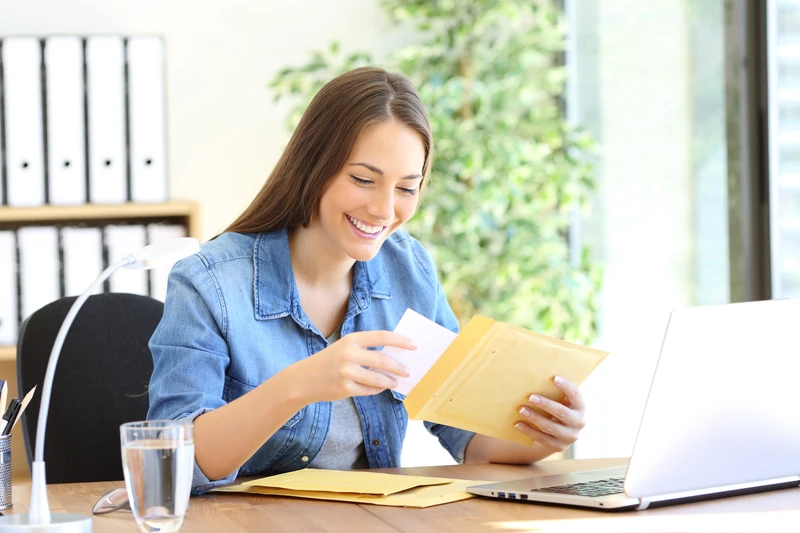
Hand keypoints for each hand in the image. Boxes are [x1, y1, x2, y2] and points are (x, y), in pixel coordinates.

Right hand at [293, 330, 413, 403]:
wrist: (303, 379)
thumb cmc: (329, 361)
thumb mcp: (344, 348)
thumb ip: (365, 349)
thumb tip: (393, 355)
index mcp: (351, 339)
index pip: (382, 336)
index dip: (400, 340)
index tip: (414, 345)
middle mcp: (349, 354)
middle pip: (383, 360)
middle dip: (399, 367)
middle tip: (408, 371)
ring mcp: (347, 372)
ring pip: (378, 379)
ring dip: (390, 381)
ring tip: (396, 383)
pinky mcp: (345, 388)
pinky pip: (369, 390)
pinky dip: (377, 389)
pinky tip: (380, 388)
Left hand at [515, 376, 585, 452]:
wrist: (559, 434)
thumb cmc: (557, 409)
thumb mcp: (561, 401)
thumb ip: (555, 392)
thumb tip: (535, 378)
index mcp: (580, 407)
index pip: (575, 395)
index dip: (566, 387)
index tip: (554, 378)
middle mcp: (579, 422)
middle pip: (561, 412)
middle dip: (545, 404)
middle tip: (530, 397)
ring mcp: (570, 436)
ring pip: (550, 427)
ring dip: (534, 417)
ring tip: (521, 409)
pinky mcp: (559, 446)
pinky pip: (542, 438)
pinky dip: (529, 431)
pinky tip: (518, 424)